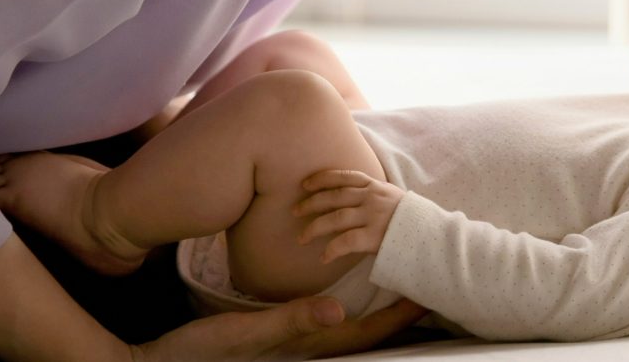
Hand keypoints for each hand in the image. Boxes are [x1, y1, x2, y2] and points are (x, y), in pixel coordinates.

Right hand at [128, 295, 428, 360]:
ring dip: (374, 305)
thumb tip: (340, 310)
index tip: (429, 293)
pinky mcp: (276, 336)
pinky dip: (343, 300)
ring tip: (394, 275)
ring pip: (347, 325)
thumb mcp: (245, 332)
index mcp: (307, 346)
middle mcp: (306, 348)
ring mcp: (292, 344)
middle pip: (365, 330)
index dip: (400, 315)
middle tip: (423, 278)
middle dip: (396, 309)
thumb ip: (292, 320)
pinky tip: (342, 287)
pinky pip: (322, 317)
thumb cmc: (199, 353)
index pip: (366, 332)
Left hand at [293, 170, 404, 263]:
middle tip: (294, 211)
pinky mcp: (375, 237)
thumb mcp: (395, 198)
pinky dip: (331, 249)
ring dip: (314, 227)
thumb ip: (376, 196)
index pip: (344, 176)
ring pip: (335, 218)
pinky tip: (323, 257)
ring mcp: (373, 216)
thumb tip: (355, 198)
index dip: (322, 179)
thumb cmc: (414, 220)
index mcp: (376, 186)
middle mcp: (372, 198)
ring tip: (302, 238)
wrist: (434, 236)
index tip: (305, 184)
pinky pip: (345, 242)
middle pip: (333, 196)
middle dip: (311, 203)